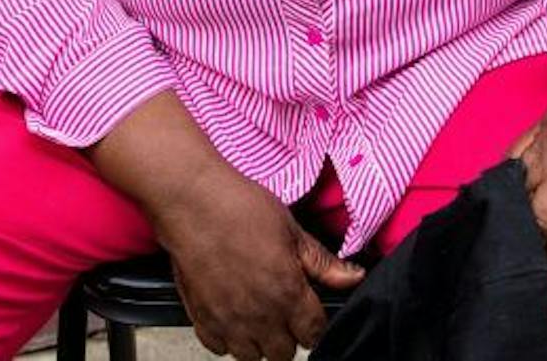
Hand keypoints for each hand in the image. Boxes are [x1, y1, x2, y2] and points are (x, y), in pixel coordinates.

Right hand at [150, 168, 362, 359]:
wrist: (192, 202)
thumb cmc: (241, 208)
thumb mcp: (292, 230)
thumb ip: (323, 263)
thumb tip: (354, 278)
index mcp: (288, 294)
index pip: (314, 334)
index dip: (315, 324)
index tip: (309, 312)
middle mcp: (259, 316)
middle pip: (283, 353)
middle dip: (288, 335)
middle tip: (282, 310)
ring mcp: (227, 321)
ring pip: (252, 357)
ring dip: (257, 341)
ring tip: (256, 314)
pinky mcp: (201, 318)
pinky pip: (219, 348)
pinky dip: (227, 338)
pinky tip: (230, 313)